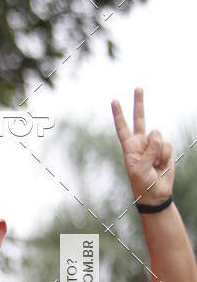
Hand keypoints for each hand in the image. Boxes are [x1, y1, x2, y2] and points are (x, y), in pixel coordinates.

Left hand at [111, 87, 173, 203]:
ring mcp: (153, 145)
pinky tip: (161, 165)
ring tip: (155, 164)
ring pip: (158, 135)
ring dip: (158, 151)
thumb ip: (148, 153)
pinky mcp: (164, 149)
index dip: (119, 115)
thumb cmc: (143, 184)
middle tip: (138, 87)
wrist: (156, 193)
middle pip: (140, 119)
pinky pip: (167, 144)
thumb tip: (156, 138)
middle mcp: (140, 143)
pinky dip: (165, 155)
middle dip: (139, 103)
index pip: (122, 128)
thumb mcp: (141, 170)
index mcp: (129, 148)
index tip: (114, 101)